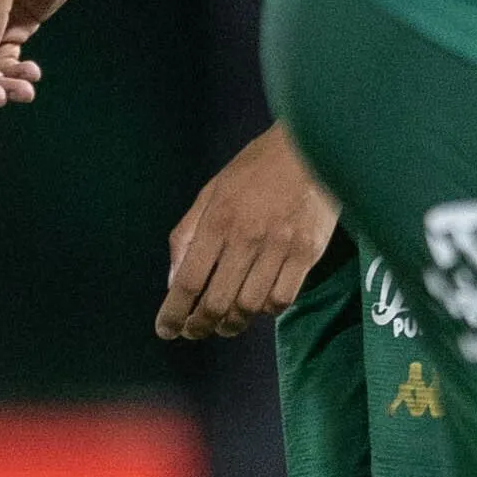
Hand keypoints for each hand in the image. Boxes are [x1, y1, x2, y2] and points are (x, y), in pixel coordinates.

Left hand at [158, 125, 340, 340]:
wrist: (310, 145)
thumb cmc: (256, 168)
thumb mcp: (211, 191)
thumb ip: (188, 234)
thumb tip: (173, 279)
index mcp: (218, 220)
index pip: (189, 280)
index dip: (174, 312)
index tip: (166, 330)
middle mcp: (247, 238)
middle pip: (218, 301)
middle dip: (201, 325)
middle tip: (195, 331)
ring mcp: (280, 247)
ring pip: (251, 307)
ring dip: (233, 324)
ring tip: (225, 325)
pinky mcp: (308, 253)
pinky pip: (283, 298)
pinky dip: (266, 310)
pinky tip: (258, 306)